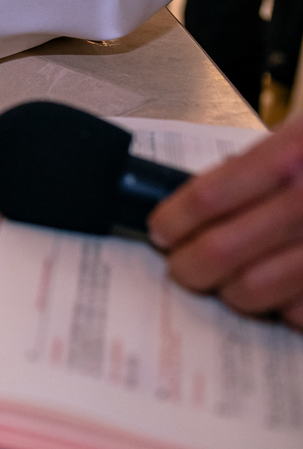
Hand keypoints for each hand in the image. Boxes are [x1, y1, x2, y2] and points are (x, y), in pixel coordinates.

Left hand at [148, 113, 302, 329]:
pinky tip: (284, 291)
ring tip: (228, 283)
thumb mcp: (302, 136)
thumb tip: (193, 206)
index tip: (161, 231)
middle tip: (182, 265)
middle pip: (222, 250)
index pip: (209, 197)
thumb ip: (252, 168)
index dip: (173, 220)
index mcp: (296, 156)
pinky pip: (300, 315)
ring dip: (230, 292)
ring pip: (255, 291)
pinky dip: (283, 309)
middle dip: (188, 265)